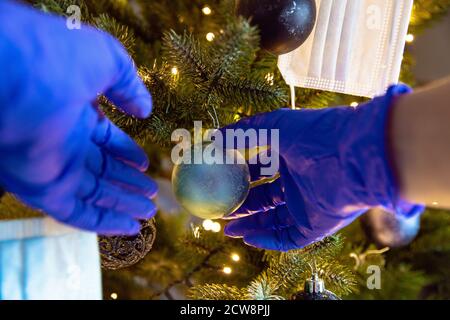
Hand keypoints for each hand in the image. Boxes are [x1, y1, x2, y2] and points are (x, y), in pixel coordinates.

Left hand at [0, 1, 156, 234]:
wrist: (13, 75)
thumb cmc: (56, 58)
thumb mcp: (105, 59)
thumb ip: (128, 84)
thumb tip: (144, 109)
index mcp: (73, 111)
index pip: (103, 139)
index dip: (126, 152)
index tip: (145, 163)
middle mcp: (63, 141)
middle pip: (101, 169)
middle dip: (127, 183)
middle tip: (150, 194)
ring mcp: (53, 166)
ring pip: (93, 194)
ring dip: (122, 205)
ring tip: (148, 213)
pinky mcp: (44, 189)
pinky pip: (77, 213)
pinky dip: (104, 223)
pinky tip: (129, 228)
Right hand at [221, 85, 423, 250]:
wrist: (354, 153)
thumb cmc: (315, 134)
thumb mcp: (273, 126)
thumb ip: (242, 132)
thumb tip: (213, 138)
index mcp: (291, 157)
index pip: (261, 170)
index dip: (240, 176)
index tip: (220, 181)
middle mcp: (299, 182)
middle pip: (265, 198)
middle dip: (243, 205)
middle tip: (220, 210)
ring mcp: (308, 204)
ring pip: (274, 220)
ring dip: (251, 225)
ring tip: (227, 229)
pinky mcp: (316, 225)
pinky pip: (289, 238)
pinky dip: (268, 240)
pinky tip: (248, 238)